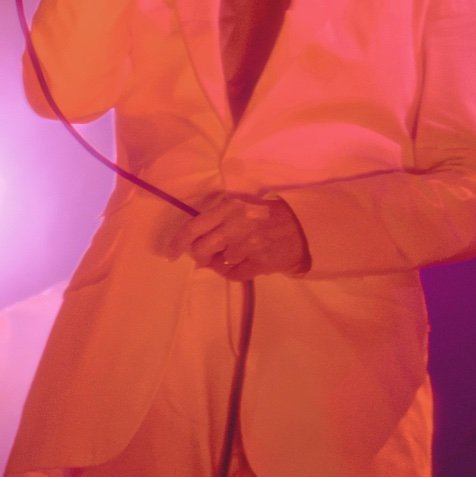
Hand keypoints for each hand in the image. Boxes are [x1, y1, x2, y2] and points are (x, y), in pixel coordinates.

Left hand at [185, 192, 310, 280]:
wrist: (304, 224)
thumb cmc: (270, 211)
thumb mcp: (242, 202)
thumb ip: (219, 215)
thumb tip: (195, 235)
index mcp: (229, 208)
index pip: (193, 227)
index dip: (177, 242)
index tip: (171, 253)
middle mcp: (235, 227)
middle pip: (200, 250)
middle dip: (199, 255)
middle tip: (206, 254)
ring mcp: (247, 248)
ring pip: (216, 264)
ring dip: (217, 262)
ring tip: (228, 255)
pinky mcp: (259, 264)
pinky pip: (233, 275)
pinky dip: (231, 272)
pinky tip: (239, 264)